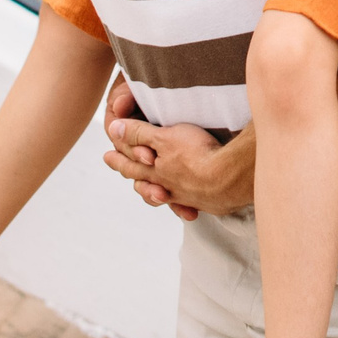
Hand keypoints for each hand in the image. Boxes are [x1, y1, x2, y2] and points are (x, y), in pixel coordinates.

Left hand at [100, 79, 253, 218]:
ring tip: (154, 193)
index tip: (106, 156)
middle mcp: (167, 186)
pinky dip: (184, 204)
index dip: (119, 158)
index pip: (131, 163)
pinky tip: (189, 207)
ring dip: (156, 194)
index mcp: (154, 170)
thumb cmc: (197, 154)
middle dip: (133, 175)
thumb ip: (139, 134)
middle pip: (145, 181)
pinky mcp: (207, 202)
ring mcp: (187, 196)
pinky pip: (189, 203)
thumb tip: (113, 129)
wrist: (230, 178)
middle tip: (126, 175)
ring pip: (165, 195)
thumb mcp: (164, 137)